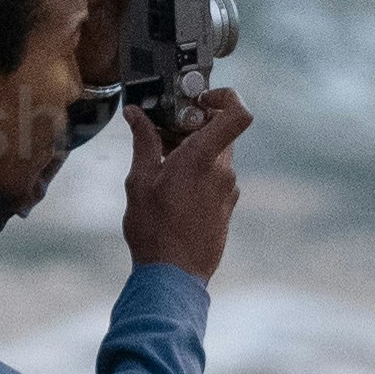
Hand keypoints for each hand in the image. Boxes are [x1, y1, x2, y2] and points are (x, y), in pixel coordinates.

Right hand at [119, 81, 245, 282]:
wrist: (174, 276)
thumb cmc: (155, 230)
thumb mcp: (139, 181)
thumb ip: (143, 142)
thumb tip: (137, 115)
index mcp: (202, 158)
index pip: (237, 113)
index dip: (225, 97)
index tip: (198, 99)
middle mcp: (222, 171)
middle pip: (220, 131)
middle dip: (194, 126)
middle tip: (166, 133)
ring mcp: (228, 190)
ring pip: (217, 155)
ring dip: (194, 151)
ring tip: (163, 165)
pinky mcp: (227, 206)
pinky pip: (216, 177)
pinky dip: (199, 173)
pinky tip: (174, 189)